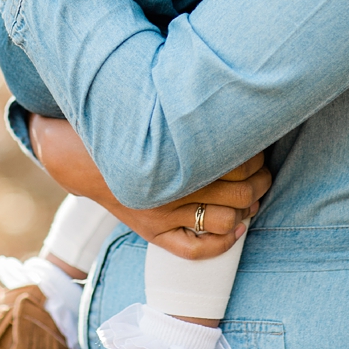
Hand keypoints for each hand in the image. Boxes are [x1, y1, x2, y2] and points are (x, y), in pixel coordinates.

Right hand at [29, 114, 273, 260]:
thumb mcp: (158, 115)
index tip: (258, 151)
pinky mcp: (153, 232)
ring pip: (224, 221)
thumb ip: (193, 114)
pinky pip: (195, 249)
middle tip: (264, 174)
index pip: (238, 163)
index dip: (256, 159)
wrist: (84, 158)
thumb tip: (234, 99)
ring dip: (247, 210)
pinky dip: (222, 243)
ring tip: (253, 197)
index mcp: (176, 156)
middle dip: (260, 183)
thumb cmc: (132, 130)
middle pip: (239, 193)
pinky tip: (237, 229)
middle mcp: (170, 188)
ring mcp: (161, 214)